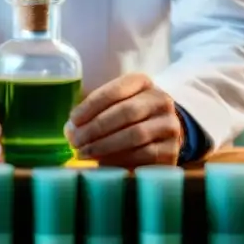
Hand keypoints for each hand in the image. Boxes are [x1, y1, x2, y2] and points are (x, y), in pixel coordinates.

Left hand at [65, 73, 182, 167]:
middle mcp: (160, 100)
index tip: (73, 120)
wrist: (163, 132)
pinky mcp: (172, 150)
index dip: (91, 105)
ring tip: (84, 153)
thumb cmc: (130, 116)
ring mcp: (170, 125)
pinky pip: (143, 155)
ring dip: (105, 145)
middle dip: (96, 128)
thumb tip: (71, 129)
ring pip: (135, 134)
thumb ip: (94, 112)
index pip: (115, 91)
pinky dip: (119, 159)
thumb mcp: (115, 104)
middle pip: (125, 112)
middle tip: (75, 141)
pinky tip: (103, 162)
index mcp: (142, 82)